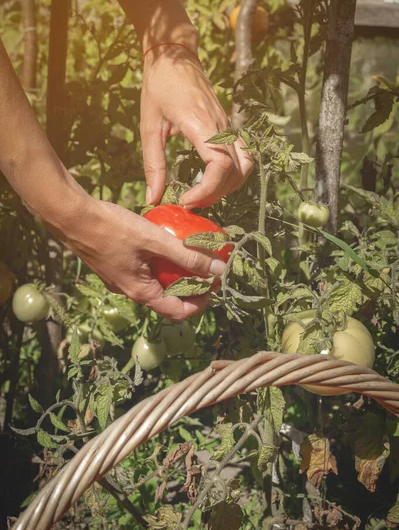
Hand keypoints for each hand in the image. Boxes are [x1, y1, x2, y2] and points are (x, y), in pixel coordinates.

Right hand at [50, 191, 225, 320]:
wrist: (71, 216)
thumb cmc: (112, 228)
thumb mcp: (155, 240)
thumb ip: (187, 255)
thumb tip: (220, 269)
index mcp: (141, 292)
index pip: (177, 313)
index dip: (200, 304)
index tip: (214, 286)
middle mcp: (130, 291)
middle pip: (167, 299)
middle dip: (190, 287)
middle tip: (206, 267)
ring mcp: (120, 279)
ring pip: (155, 284)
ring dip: (174, 273)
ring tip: (189, 254)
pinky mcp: (114, 265)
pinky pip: (143, 271)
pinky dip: (159, 263)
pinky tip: (164, 242)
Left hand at [140, 47, 253, 207]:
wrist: (175, 56)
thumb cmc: (159, 87)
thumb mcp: (149, 127)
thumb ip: (153, 164)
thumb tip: (153, 198)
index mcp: (201, 124)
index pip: (221, 166)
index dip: (207, 190)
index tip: (185, 200)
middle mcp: (221, 127)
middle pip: (234, 172)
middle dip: (214, 195)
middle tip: (189, 202)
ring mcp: (228, 126)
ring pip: (244, 167)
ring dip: (227, 187)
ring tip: (202, 194)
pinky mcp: (228, 127)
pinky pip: (243, 156)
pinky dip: (234, 175)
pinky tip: (213, 180)